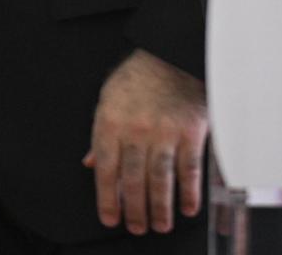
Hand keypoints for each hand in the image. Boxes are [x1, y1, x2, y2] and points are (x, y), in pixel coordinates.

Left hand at [82, 48, 208, 235]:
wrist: (170, 55)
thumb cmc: (137, 78)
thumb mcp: (107, 100)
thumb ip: (100, 135)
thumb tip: (91, 164)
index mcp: (110, 121)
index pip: (106, 169)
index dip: (107, 198)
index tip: (110, 218)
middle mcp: (135, 129)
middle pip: (133, 179)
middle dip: (134, 209)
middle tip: (137, 227)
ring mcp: (164, 132)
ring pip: (160, 179)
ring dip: (160, 207)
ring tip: (159, 225)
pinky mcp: (191, 132)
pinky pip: (189, 169)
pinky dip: (188, 192)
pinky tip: (186, 208)